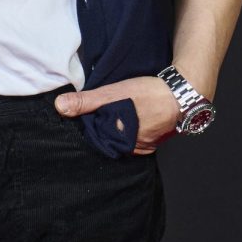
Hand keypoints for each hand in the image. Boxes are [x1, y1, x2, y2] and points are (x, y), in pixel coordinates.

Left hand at [54, 76, 181, 154]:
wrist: (182, 93)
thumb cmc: (148, 94)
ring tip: (118, 112)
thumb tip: (60, 106)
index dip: (90, 125)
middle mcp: (132, 149)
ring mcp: (144, 146)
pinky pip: (136, 138)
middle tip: (104, 110)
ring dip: (118, 128)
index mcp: (119, 142)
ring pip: (123, 138)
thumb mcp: (113, 93)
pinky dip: (131, 129)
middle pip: (110, 139)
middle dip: (104, 127)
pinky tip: (130, 116)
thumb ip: (86, 101)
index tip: (88, 114)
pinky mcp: (154, 140)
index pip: (96, 138)